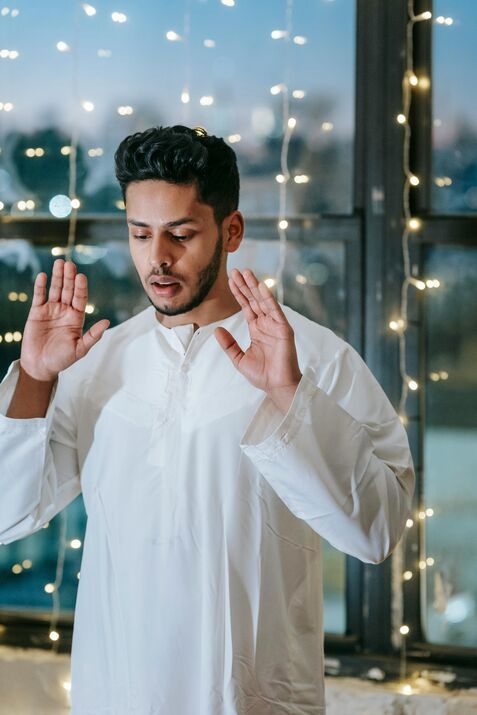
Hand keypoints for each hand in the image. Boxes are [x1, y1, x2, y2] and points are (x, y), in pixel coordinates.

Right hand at [19, 259, 109, 381]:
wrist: (41, 366)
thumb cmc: (62, 359)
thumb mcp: (80, 348)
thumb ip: (93, 335)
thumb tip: (107, 322)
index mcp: (77, 318)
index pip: (80, 298)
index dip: (81, 287)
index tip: (81, 276)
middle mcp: (65, 311)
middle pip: (68, 290)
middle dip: (69, 278)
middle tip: (70, 264)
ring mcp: (51, 310)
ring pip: (55, 290)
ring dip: (57, 277)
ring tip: (59, 263)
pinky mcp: (36, 312)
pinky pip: (39, 296)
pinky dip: (40, 286)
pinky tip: (43, 276)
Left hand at [215, 268, 301, 412]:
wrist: (276, 386)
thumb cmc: (262, 375)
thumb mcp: (239, 358)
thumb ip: (229, 344)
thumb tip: (216, 330)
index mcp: (257, 329)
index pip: (247, 306)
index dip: (239, 293)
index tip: (231, 279)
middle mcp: (266, 324)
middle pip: (254, 300)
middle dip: (245, 285)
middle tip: (236, 270)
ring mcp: (275, 325)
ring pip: (264, 301)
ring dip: (255, 287)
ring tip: (247, 273)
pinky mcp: (283, 329)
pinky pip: (275, 311)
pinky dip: (268, 298)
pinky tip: (261, 287)